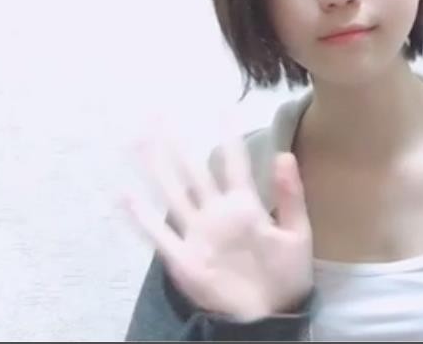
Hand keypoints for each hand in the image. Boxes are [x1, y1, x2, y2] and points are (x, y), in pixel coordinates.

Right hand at [124, 120, 313, 321]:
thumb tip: (284, 154)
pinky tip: (125, 195)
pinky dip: (141, 216)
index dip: (229, 136)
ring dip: (155, 168)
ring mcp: (198, 234)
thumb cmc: (287, 275)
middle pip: (193, 171)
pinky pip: (159, 234)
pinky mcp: (184, 258)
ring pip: (172, 193)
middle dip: (176, 144)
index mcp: (245, 206)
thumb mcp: (297, 233)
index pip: (235, 163)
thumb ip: (290, 196)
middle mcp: (216, 214)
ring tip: (138, 141)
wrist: (271, 314)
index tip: (222, 108)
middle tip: (159, 115)